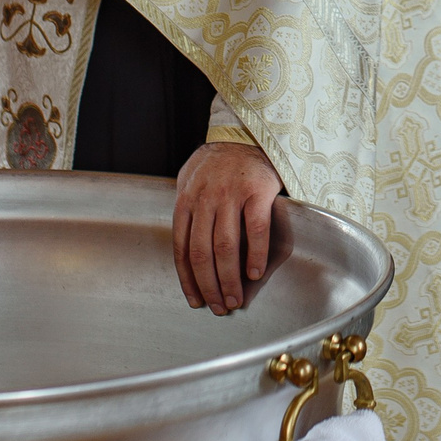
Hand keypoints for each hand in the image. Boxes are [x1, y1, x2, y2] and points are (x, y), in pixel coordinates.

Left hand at [172, 141, 283, 316]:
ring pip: (226, 247)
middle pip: (202, 253)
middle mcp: (205, 199)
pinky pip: (256, 231)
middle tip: (219, 306)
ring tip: (235, 298)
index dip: (188, 280)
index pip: (182, 249)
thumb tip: (183, 246)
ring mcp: (231, 195)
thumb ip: (186, 210)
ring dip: (230, 279)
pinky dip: (255, 256)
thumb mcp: (190, 179)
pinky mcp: (257, 191)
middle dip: (210, 286)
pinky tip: (255, 273)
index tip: (196, 301)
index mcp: (186, 200)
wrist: (247, 133)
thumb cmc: (219, 161)